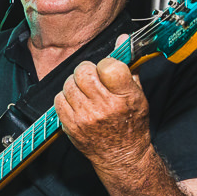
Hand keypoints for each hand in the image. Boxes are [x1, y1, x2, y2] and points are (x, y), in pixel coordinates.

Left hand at [55, 36, 151, 172]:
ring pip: (69, 84)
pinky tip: (76, 103)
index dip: (105, 64)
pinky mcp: (70, 125)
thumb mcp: (138, 94)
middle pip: (83, 71)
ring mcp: (85, 117)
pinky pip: (59, 100)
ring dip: (75, 84)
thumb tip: (123, 40)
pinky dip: (65, 98)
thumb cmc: (131, 124)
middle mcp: (104, 107)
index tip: (107, 70)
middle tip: (92, 78)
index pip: (108, 65)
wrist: (121, 155)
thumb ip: (129, 66)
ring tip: (85, 92)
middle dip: (87, 71)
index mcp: (125, 96)